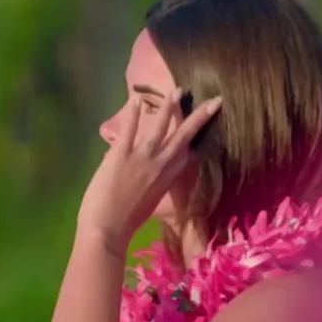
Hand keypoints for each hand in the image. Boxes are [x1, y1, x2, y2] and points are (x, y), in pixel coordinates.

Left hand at [76, 90, 222, 251]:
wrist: (108, 230)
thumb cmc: (126, 223)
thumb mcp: (149, 203)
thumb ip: (152, 185)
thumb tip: (148, 176)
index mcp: (168, 179)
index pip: (187, 154)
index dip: (196, 139)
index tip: (206, 125)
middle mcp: (160, 165)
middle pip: (184, 136)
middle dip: (199, 117)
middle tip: (213, 100)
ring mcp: (142, 157)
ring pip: (160, 127)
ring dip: (169, 108)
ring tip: (177, 91)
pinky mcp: (121, 154)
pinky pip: (129, 129)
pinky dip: (133, 114)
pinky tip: (136, 100)